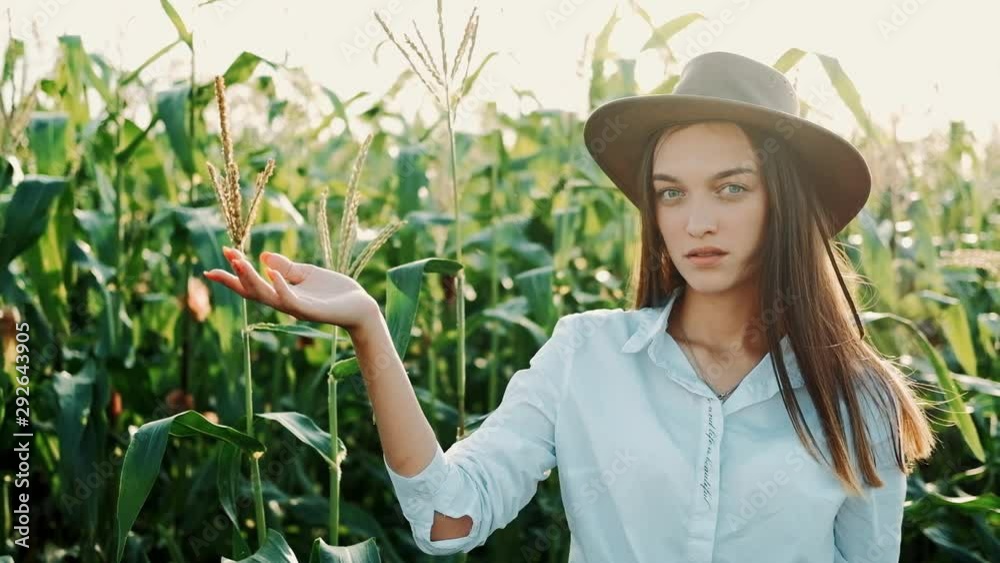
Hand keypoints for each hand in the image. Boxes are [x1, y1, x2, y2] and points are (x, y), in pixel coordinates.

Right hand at [204, 246, 378, 333]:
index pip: (253, 284)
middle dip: (235, 277)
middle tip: (218, 263)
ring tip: (238, 262)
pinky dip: (280, 286)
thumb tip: (264, 256)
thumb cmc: (334, 291)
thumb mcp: (307, 273)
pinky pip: (290, 300)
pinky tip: (271, 273)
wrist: (360, 306)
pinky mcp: (310, 310)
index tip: (223, 253)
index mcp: (282, 293)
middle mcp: (285, 302)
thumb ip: (286, 267)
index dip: (236, 272)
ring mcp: (296, 308)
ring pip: (267, 295)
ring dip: (251, 279)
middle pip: (252, 292)